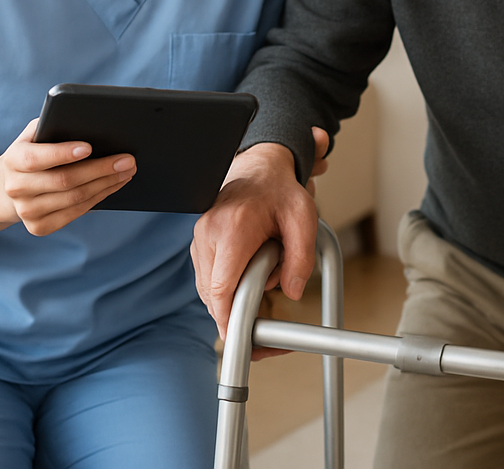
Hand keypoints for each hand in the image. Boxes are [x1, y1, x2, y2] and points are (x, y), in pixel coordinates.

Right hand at [0, 121, 135, 234]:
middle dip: (100, 169)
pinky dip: (99, 197)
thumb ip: (55, 124)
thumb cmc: (35, 149)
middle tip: (127, 159)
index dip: (62, 153)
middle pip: (64, 180)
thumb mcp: (37, 133)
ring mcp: (26, 211)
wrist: (11, 184)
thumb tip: (89, 122)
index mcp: (13, 160)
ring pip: (75, 198)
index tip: (89, 147)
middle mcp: (16, 188)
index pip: (36, 158)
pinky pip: (76, 212)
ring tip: (127, 171)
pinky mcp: (39, 227)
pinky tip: (114, 185)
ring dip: (107, 184)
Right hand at [191, 128, 329, 346]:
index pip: (221, 286)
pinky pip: (207, 277)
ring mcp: (200, 236)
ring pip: (207, 289)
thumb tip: (292, 293)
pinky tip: (248, 276)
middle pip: (212, 294)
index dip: (228, 319)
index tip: (237, 339)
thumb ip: (301, 258)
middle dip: (236, 311)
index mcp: (234, 228)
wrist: (260, 164)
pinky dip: (225, 286)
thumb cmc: (280, 189)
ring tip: (261, 282)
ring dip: (231, 297)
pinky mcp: (199, 241)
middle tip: (263, 324)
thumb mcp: (303, 218)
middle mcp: (209, 233)